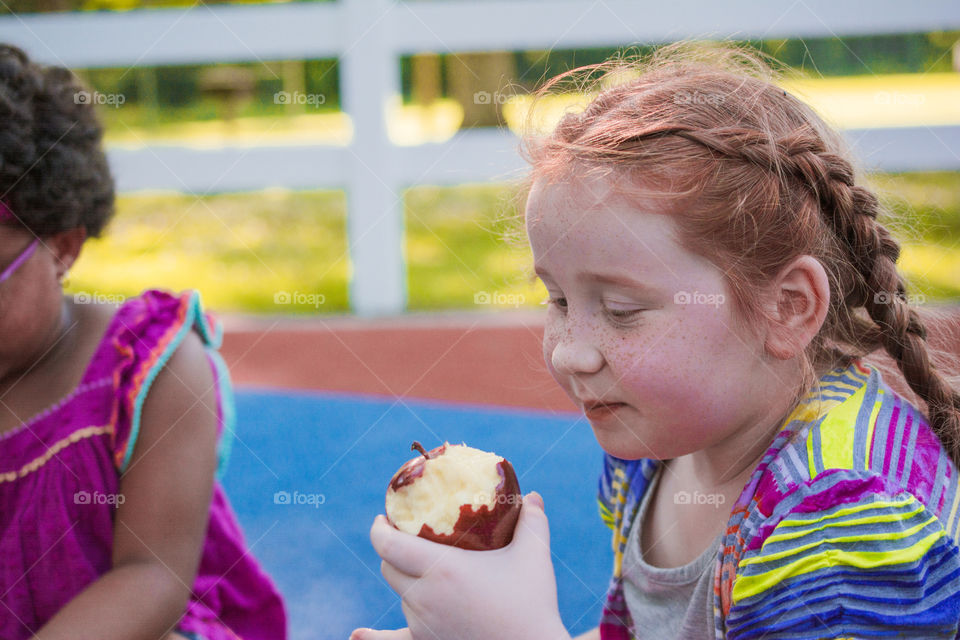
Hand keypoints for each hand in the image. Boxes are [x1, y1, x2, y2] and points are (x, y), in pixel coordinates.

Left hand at [351, 492, 569, 639]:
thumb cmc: (532, 604)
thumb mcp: (533, 556)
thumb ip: (533, 521)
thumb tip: (534, 496)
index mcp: (441, 569)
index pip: (388, 545)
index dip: (379, 529)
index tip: (383, 517)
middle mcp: (424, 597)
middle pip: (388, 567)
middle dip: (391, 549)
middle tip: (403, 535)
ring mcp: (423, 624)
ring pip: (399, 595)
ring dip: (404, 579)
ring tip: (421, 565)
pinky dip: (373, 638)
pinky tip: (355, 636)